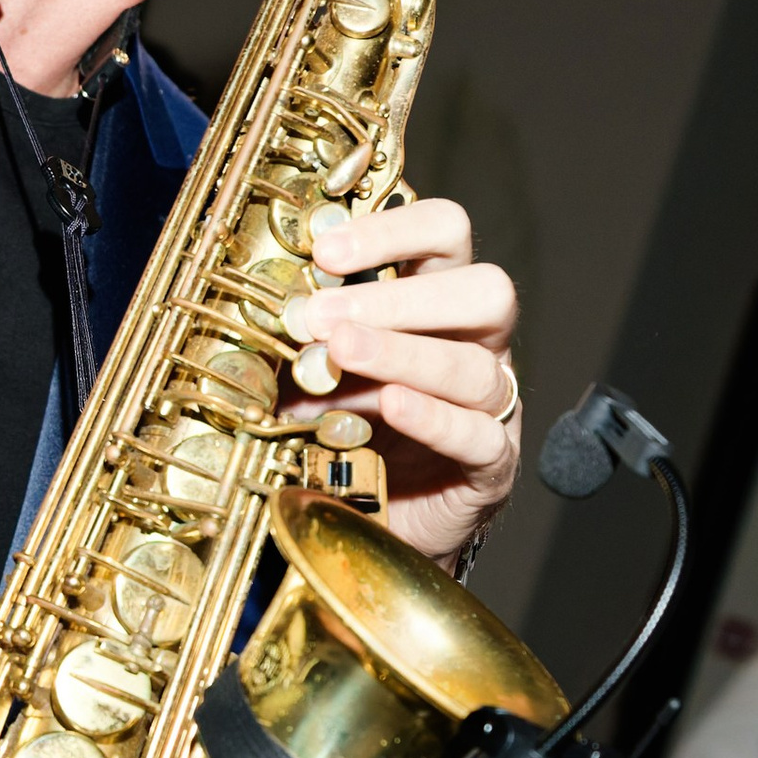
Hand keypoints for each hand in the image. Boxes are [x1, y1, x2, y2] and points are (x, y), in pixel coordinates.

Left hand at [279, 195, 519, 567]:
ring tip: (340, 352)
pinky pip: (480, 437)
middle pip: (485, 291)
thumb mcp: (311, 371)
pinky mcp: (491, 467)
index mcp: (439, 302)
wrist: (367, 528)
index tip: (326, 250)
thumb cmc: (344, 433)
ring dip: (402, 353)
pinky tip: (392, 405)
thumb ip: (302, 334)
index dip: (395, 229)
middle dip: (402, 298)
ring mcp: (492, 406)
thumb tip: (264, 299)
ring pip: (475, 366)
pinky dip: (434, 418)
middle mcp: (478, 345)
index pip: (446, 234)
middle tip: (323, 316)